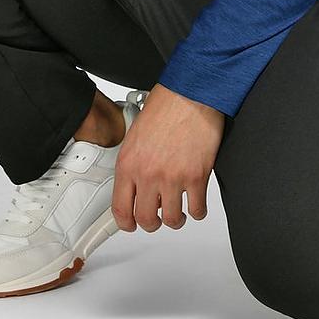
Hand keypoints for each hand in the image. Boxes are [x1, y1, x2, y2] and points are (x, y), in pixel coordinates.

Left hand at [111, 83, 224, 231]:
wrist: (191, 93)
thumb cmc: (166, 105)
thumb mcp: (136, 134)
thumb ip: (134, 162)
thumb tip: (136, 184)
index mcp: (129, 163)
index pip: (120, 208)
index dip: (126, 223)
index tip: (131, 225)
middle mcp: (148, 174)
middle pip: (147, 220)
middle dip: (153, 223)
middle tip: (158, 217)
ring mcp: (173, 178)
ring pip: (173, 219)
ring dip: (176, 218)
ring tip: (178, 210)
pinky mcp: (197, 177)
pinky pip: (197, 210)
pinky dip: (197, 210)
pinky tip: (196, 202)